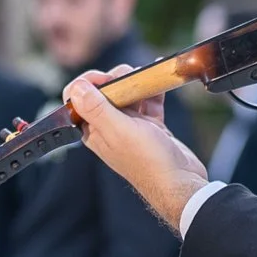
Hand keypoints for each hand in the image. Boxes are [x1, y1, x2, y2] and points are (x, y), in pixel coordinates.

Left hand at [64, 67, 209, 228]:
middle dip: (116, 78)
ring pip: (127, 95)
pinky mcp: (150, 127)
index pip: (77, 100)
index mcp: (95, 131)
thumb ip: (96, 109)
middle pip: (103, 93)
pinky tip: (159, 81)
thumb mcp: (119, 131)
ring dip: (136, 81)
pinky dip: (153, 90)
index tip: (106, 79)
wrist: (180, 181)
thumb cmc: (148, 161)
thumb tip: (77, 87)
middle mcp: (109, 128)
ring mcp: (130, 127)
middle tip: (130, 77)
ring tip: (146, 75)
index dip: (87, 83)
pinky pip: (148, 102)